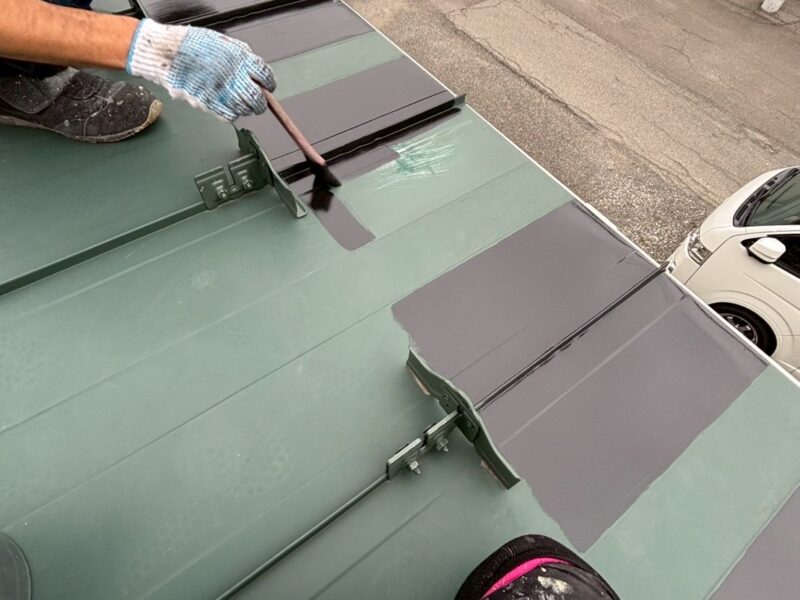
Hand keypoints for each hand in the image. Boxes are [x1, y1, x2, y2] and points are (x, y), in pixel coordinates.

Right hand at [126, 19, 274, 120]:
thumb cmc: (192, 45)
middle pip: (258, 98)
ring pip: (245, 109)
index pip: (265, 75)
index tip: (268, 87)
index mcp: (239, 58)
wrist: (167, 53)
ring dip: (245, 108)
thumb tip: (255, 71)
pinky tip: (227, 106)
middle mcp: (233, 76)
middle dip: (260, 103)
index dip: (269, 83)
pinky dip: (231, 114)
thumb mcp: (223, 43)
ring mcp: (222, 91)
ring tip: (239, 103)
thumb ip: (241, 57)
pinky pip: (230, 116)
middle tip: (258, 103)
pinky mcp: (210, 103)